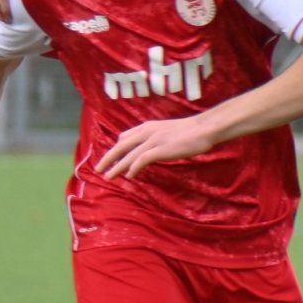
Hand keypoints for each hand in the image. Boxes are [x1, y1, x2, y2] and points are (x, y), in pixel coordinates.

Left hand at [95, 115, 217, 180]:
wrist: (204, 128)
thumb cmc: (191, 132)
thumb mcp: (168, 131)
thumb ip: (157, 138)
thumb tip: (153, 149)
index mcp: (148, 126)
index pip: (125, 136)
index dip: (116, 148)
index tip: (110, 157)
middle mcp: (147, 131)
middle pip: (121, 145)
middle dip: (108, 157)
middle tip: (98, 168)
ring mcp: (153, 140)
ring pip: (128, 154)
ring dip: (116, 166)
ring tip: (108, 176)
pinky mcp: (160, 149)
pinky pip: (141, 160)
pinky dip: (132, 168)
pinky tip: (129, 176)